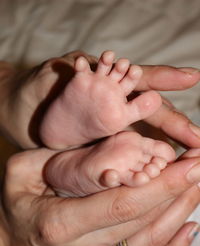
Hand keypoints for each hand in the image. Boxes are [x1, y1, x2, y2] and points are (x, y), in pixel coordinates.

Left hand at [0, 53, 198, 148]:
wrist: (16, 112)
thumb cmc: (33, 91)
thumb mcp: (53, 78)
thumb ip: (74, 74)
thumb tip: (87, 66)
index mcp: (107, 84)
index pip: (141, 81)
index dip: (166, 81)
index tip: (192, 80)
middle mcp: (113, 105)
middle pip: (151, 111)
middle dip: (175, 124)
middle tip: (198, 141)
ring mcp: (108, 126)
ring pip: (143, 134)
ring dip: (165, 143)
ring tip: (190, 152)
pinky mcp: (98, 145)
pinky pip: (122, 154)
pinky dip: (141, 159)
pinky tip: (156, 168)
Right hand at [0, 147, 199, 245]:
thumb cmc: (15, 205)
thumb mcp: (20, 173)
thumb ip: (57, 158)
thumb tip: (106, 148)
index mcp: (62, 224)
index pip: (123, 204)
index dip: (162, 184)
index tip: (192, 163)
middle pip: (144, 221)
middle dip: (179, 190)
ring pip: (152, 242)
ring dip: (181, 212)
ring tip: (198, 186)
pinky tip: (190, 228)